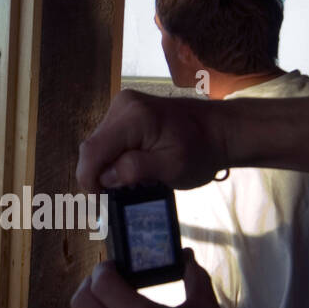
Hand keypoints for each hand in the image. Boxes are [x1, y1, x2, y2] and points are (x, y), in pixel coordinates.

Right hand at [76, 89, 228, 191]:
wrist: (219, 130)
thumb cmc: (201, 151)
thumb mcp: (172, 167)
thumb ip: (135, 169)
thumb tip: (104, 178)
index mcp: (134, 117)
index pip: (93, 151)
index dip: (89, 180)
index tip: (101, 202)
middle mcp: (122, 105)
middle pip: (92, 149)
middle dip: (100, 175)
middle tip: (121, 195)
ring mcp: (123, 106)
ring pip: (98, 146)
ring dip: (108, 168)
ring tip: (133, 180)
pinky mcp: (125, 111)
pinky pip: (108, 140)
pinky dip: (115, 158)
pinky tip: (133, 167)